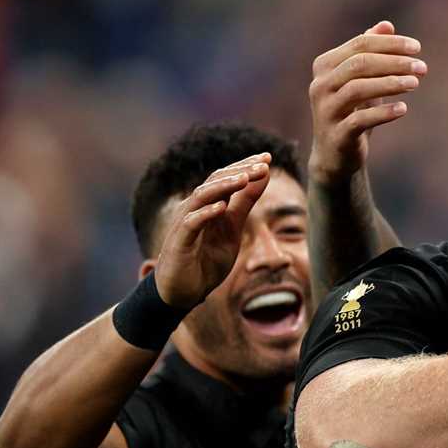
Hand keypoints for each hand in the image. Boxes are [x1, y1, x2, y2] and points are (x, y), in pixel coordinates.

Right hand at [153, 155, 271, 308]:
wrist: (185, 290)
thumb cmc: (207, 258)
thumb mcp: (233, 228)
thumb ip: (245, 203)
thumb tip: (263, 176)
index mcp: (209, 203)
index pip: (226, 177)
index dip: (245, 166)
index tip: (267, 157)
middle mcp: (195, 207)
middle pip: (215, 181)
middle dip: (239, 171)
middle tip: (261, 165)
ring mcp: (185, 223)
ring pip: (202, 196)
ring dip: (223, 187)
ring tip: (244, 178)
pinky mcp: (179, 241)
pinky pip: (191, 223)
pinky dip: (205, 214)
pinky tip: (221, 207)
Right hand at [308, 20, 427, 184]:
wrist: (335, 155)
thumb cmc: (352, 111)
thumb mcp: (361, 80)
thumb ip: (370, 52)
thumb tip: (387, 25)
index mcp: (325, 65)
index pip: (360, 44)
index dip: (390, 44)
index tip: (417, 48)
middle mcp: (320, 84)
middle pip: (360, 64)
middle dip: (394, 62)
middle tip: (422, 67)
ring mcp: (326, 110)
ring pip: (358, 89)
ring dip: (391, 84)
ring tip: (415, 84)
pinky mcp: (336, 134)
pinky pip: (360, 119)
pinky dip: (383, 112)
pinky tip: (403, 109)